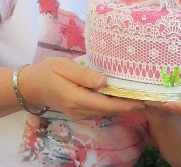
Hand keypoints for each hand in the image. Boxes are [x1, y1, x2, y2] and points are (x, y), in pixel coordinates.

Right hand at [18, 58, 143, 120]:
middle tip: (148, 97)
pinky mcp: (80, 111)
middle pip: (109, 110)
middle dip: (129, 105)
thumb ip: (84, 75)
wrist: (32, 86)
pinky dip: (113, 104)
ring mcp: (80, 113)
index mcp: (76, 98)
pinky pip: (100, 110)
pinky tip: (122, 95)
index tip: (142, 100)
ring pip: (105, 111)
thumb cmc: (48, 72)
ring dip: (122, 105)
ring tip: (140, 94)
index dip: (125, 104)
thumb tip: (104, 81)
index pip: (105, 104)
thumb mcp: (64, 67)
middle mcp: (80, 110)